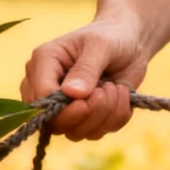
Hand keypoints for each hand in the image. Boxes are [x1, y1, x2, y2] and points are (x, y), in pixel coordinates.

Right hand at [20, 17, 150, 140]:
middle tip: (108, 89)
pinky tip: (120, 94)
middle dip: (88, 112)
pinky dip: (115, 117)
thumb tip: (71, 94)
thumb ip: (86, 69)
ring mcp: (65, 107)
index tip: (91, 97)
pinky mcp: (85, 118)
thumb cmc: (111, 36)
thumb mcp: (100, 45)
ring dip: (105, 114)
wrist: (130, 42)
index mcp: (43, 64)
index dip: (64, 107)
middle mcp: (47, 89)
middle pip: (54, 123)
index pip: (40, 99)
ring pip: (76, 132)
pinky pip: (96, 133)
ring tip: (115, 88)